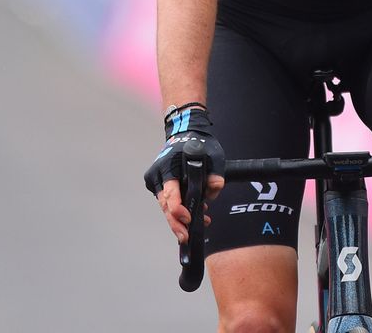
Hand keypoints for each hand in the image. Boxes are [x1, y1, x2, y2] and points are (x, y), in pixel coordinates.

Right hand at [143, 105, 226, 243]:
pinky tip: (196, 215)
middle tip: (186, 237)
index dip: (177, 209)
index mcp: (168, 167)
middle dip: (176, 223)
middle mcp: (158, 175)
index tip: (187, 219)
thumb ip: (215, 173)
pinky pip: (169, 202)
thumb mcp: (214, 155)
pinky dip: (180, 209)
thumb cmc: (200, 144)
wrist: (185, 134)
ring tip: (201, 222)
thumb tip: (215, 189)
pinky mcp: (159, 185)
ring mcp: (156, 181)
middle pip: (165, 205)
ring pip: (166, 206)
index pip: (169, 192)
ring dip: (181, 217)